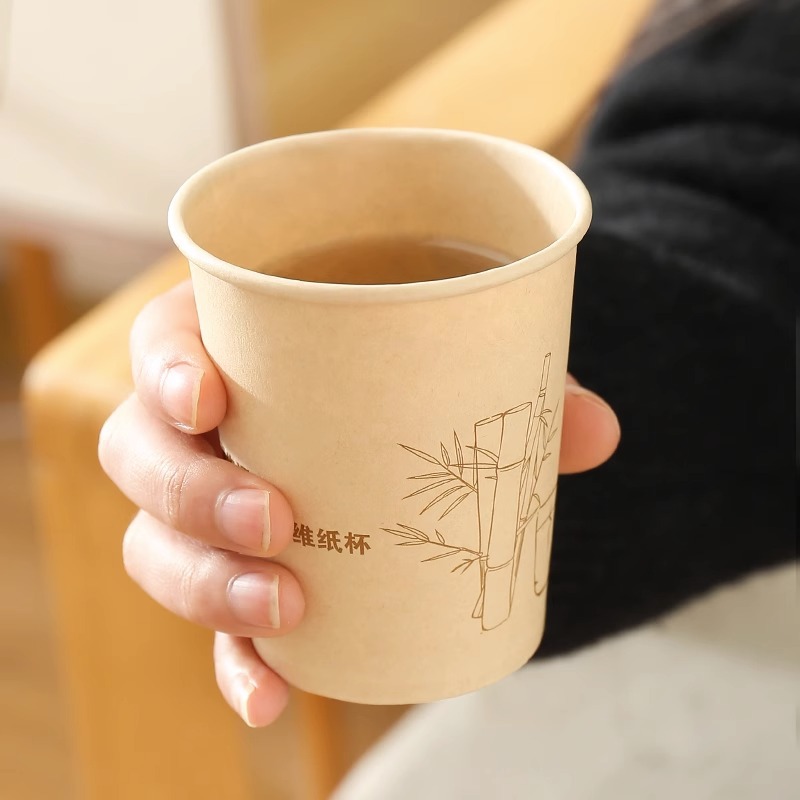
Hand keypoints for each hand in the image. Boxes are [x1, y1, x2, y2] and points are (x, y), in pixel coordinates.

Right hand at [99, 280, 619, 726]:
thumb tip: (597, 433)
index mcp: (230, 346)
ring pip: (155, 544)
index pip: (164, 344)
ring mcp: (203, 504)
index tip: (211, 401)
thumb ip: (516, 387)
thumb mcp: (447, 364)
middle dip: (193, 494)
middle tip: (277, 521)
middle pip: (141, 454)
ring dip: (206, 585)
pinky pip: (208, 622)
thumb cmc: (399, 374)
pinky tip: (273, 695)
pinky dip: (233, 663)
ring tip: (285, 607)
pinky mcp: (232, 572)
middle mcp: (197, 427)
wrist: (388, 418)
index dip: (166, 372)